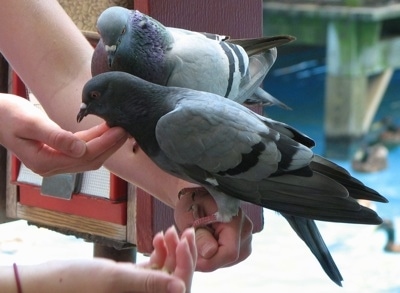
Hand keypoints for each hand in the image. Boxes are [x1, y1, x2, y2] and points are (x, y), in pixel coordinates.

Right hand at [0, 95, 126, 175]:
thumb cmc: (6, 116)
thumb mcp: (30, 123)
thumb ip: (55, 137)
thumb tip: (81, 149)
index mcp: (45, 163)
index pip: (83, 156)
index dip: (104, 144)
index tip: (120, 130)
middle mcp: (52, 167)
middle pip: (90, 160)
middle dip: (110, 146)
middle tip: (127, 129)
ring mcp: (54, 162)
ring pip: (87, 156)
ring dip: (105, 144)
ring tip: (120, 129)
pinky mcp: (56, 154)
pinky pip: (80, 150)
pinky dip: (94, 141)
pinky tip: (104, 131)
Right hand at [12, 227, 195, 292]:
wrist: (48, 283)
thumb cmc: (73, 284)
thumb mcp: (114, 279)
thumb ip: (148, 284)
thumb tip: (180, 289)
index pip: (177, 289)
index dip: (186, 265)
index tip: (185, 240)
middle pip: (175, 279)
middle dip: (182, 254)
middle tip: (186, 230)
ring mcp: (138, 291)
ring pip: (166, 271)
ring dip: (171, 250)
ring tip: (168, 232)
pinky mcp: (131, 282)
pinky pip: (153, 268)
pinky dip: (158, 252)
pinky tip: (157, 238)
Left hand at [174, 188, 252, 271]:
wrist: (199, 195)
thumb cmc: (192, 203)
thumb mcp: (189, 217)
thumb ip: (200, 235)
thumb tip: (210, 252)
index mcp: (235, 219)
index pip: (229, 252)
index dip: (210, 262)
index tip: (193, 262)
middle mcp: (245, 229)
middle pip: (229, 258)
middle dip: (209, 259)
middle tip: (192, 249)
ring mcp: (246, 235)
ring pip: (229, 259)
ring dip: (212, 257)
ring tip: (199, 242)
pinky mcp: (243, 241)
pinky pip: (229, 256)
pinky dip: (216, 254)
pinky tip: (206, 243)